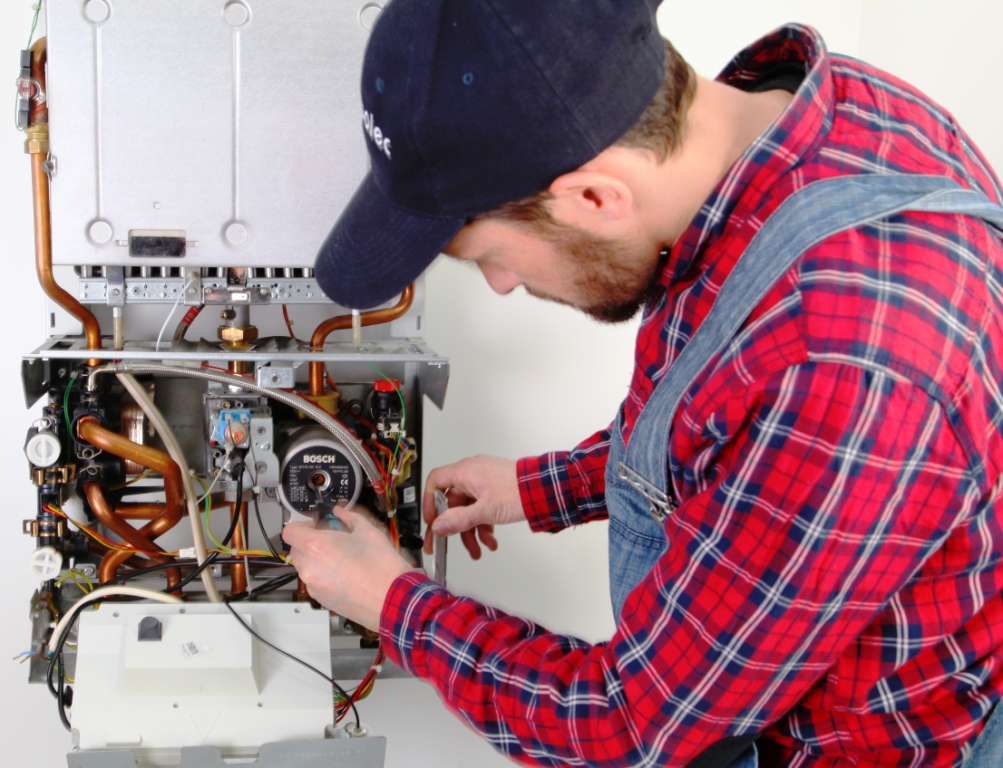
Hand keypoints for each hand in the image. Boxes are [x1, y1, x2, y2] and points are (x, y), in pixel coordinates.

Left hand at [282, 506, 412, 631]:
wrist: (392, 599)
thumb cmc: (382, 568)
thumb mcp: (368, 531)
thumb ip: (349, 518)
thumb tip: (341, 513)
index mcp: (316, 546)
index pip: (290, 531)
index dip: (301, 525)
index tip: (314, 525)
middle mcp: (310, 567)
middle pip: (296, 549)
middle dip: (310, 542)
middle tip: (330, 539)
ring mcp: (314, 586)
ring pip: (305, 566)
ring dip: (316, 559)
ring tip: (341, 558)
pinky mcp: (321, 599)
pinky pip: (315, 581)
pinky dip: (324, 575)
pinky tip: (345, 573)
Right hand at [422, 455, 524, 559]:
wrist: (545, 489)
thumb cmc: (519, 491)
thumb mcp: (486, 510)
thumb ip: (459, 520)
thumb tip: (438, 526)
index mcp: (465, 472)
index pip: (435, 482)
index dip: (429, 503)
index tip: (432, 521)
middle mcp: (472, 474)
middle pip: (453, 503)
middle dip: (455, 527)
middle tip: (449, 544)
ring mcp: (484, 482)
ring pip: (468, 509)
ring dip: (472, 531)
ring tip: (479, 548)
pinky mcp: (494, 489)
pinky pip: (481, 508)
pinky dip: (483, 524)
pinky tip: (490, 539)